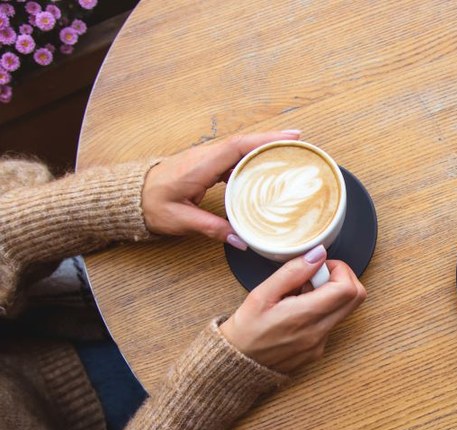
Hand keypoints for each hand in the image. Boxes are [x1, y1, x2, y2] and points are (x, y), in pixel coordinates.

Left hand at [141, 130, 301, 247]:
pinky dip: (251, 158)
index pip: (237, 146)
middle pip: (245, 143)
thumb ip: (212, 229)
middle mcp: (205, 156)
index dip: (265, 140)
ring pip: (240, 148)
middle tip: (300, 142)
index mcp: (201, 165)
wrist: (131, 196)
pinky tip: (264, 167)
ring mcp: (206, 158)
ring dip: (264, 148)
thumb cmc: (151, 204)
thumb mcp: (181, 220)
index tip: (289, 138)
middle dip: (273, 140)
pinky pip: (233, 157)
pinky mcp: (206, 165)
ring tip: (289, 153)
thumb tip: (241, 239)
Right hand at [219, 246, 366, 371]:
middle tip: (315, 276)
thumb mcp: (262, 294)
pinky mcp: (318, 350)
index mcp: (306, 316)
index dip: (340, 269)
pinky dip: (321, 310)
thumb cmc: (245, 330)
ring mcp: (321, 343)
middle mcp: (319, 332)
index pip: (348, 288)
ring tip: (299, 295)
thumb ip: (293, 272)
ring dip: (330, 295)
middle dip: (342, 279)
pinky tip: (297, 311)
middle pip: (356, 298)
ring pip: (344, 310)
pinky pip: (331, 323)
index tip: (320, 266)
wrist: (238, 365)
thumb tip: (318, 255)